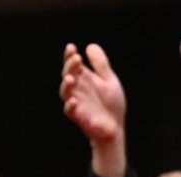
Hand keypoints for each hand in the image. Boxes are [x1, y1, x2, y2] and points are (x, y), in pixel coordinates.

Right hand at [59, 43, 128, 176]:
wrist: (115, 127)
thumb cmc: (110, 104)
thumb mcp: (109, 80)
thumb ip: (100, 64)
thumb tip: (90, 46)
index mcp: (84, 79)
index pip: (73, 65)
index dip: (69, 56)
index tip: (71, 47)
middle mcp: (78, 90)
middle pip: (67, 76)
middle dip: (70, 67)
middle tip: (76, 59)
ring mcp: (77, 103)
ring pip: (65, 93)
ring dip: (66, 85)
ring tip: (71, 78)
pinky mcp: (80, 117)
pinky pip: (70, 112)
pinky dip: (71, 106)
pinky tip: (74, 101)